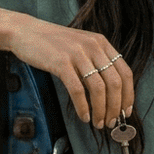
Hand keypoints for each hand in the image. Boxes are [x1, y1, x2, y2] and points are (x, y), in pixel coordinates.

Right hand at [5, 15, 133, 128]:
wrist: (26, 32)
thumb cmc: (52, 43)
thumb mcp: (81, 46)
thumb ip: (96, 62)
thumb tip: (110, 93)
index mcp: (101, 43)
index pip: (125, 73)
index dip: (128, 95)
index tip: (125, 111)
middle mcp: (93, 47)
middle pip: (115, 83)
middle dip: (115, 107)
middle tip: (111, 122)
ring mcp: (78, 54)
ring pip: (99, 88)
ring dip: (101, 110)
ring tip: (98, 122)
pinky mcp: (61, 62)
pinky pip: (77, 90)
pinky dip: (83, 107)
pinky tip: (83, 116)